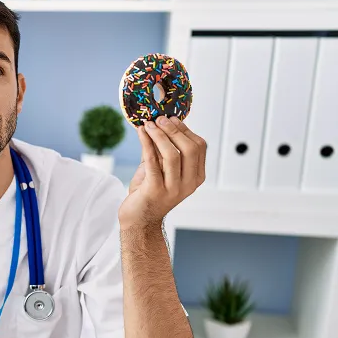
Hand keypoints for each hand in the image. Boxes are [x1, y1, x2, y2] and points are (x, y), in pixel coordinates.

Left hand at [118, 115, 205, 230]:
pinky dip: (146, 143)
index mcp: (196, 177)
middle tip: (159, 119)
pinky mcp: (155, 191)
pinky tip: (141, 133)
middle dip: (174, 130)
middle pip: (189, 149)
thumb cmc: (149, 192)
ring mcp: (173, 189)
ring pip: (172, 155)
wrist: (138, 219)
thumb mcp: (161, 168)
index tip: (171, 118)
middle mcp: (188, 184)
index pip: (199, 147)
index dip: (185, 130)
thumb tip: (159, 123)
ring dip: (159, 135)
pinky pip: (152, 162)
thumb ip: (163, 149)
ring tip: (149, 124)